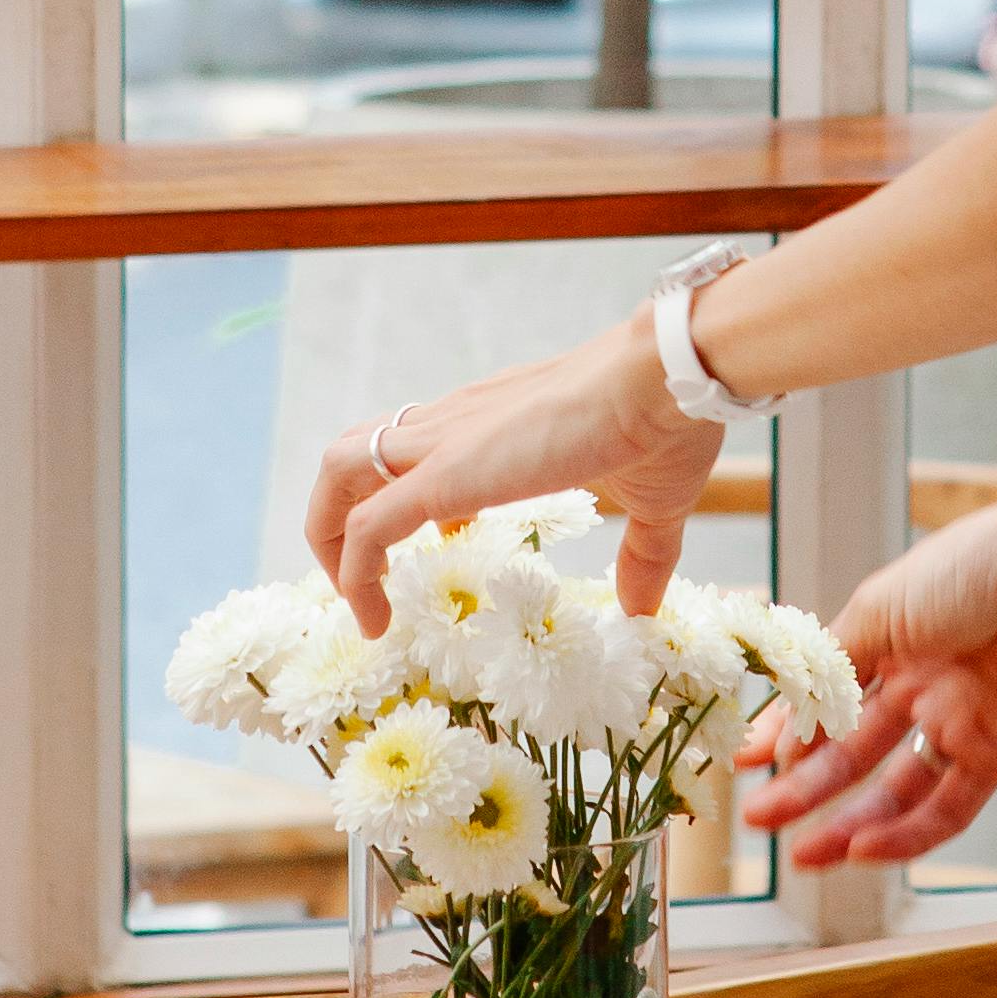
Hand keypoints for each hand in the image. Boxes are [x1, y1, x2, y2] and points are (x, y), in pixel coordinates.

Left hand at [307, 317, 723, 632]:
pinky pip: (368, 526)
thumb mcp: (653, 501)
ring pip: (339, 471)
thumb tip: (641, 608)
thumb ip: (643, 554)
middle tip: (370, 581)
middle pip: (357, 450)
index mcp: (495, 419)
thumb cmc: (666, 423)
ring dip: (329, 535)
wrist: (666, 379)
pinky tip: (376, 618)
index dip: (411, 492)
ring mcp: (446, 443)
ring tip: (359, 600)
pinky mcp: (447, 475)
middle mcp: (456, 422)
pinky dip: (354, 574)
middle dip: (340, 514)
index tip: (442, 542)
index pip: (418, 441)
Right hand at [739, 494, 996, 867]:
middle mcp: (920, 687)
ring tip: (800, 854)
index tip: (745, 761)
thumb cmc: (973, 568)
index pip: (828, 702)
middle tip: (758, 819)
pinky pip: (947, 808)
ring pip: (894, 791)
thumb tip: (787, 712)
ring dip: (847, 825)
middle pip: (853, 754)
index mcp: (890, 643)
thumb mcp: (881, 606)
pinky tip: (861, 849)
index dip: (787, 734)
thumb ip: (833, 662)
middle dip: (803, 789)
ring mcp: (958, 723)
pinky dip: (905, 834)